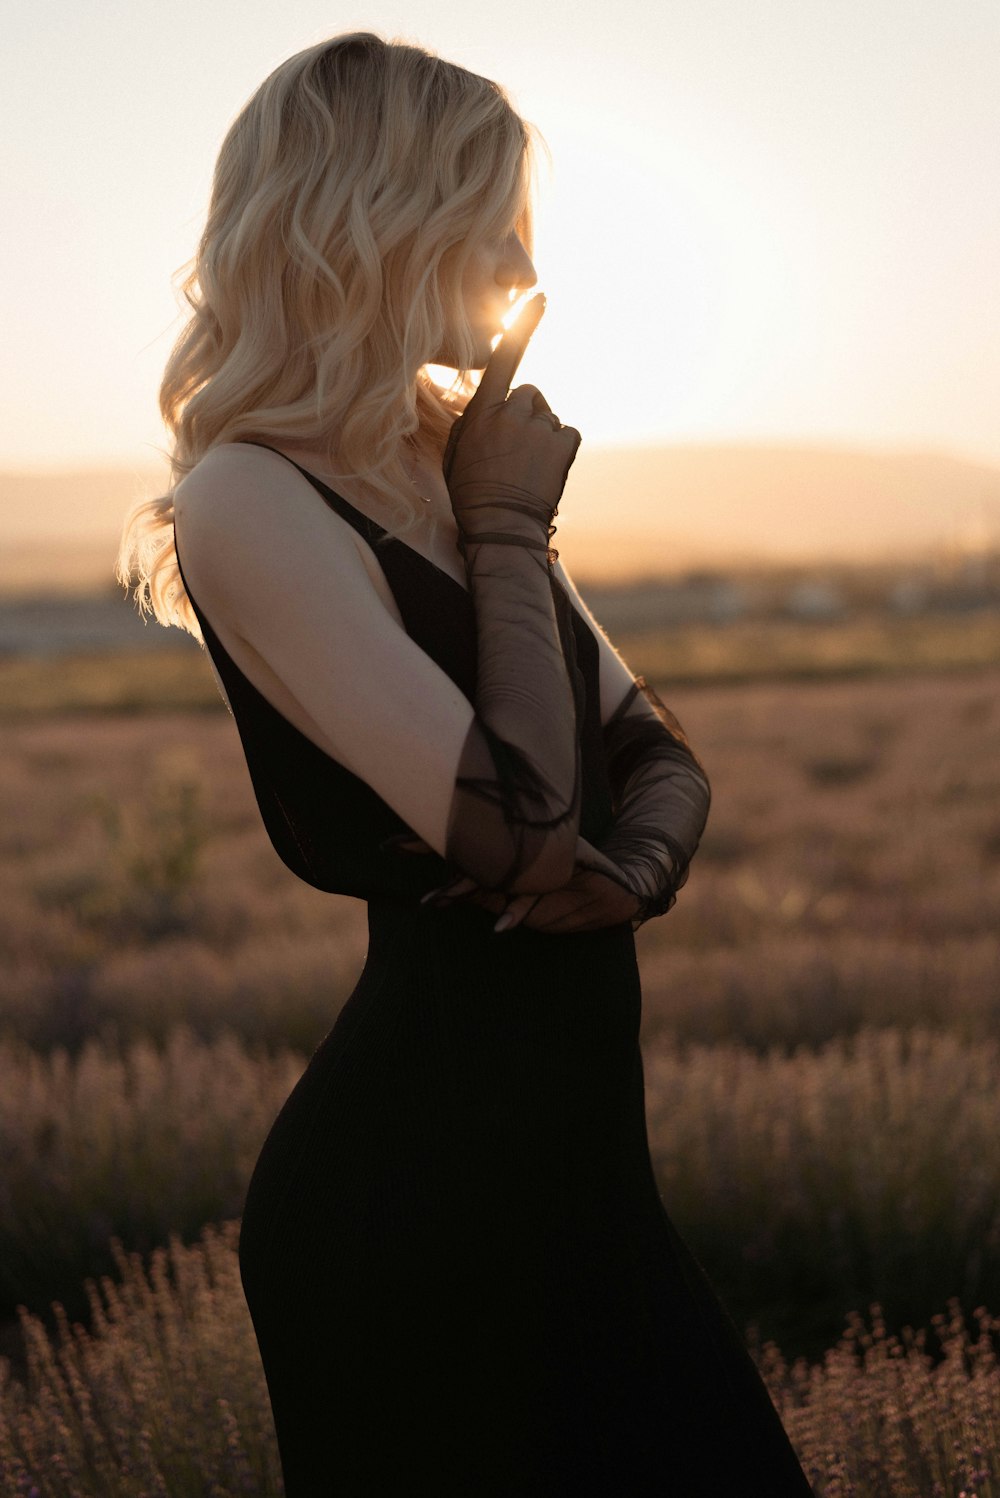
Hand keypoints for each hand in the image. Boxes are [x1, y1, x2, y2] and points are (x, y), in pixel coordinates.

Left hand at [391, 834, 640, 933]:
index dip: (425, 839)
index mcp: (506, 848)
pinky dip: (518, 911)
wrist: (619, 887)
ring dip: (464, 885)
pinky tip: (501, 930)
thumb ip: (484, 891)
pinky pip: (537, 891)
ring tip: (436, 901)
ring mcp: (541, 855)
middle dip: (431, 845)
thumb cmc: (563, 890)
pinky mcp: (568, 867)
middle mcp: (520, 847)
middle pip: (468, 842)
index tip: (388, 844)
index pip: (460, 838)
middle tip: (393, 848)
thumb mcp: (516, 896)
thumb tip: (444, 894)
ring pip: (495, 866)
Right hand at [442, 294, 581, 538]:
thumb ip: (477, 419)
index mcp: (484, 411)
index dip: (525, 326)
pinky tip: (545, 471)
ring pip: (548, 418)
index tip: (541, 297)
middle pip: (530, 395)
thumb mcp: (459, 450)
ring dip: (542, 436)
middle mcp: (513, 413)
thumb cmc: (473, 493)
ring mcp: (541, 428)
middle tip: (516, 450)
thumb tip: (493, 404)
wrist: (501, 526)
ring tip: (528, 468)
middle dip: (527, 415)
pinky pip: (567, 434)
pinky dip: (560, 449)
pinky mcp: (565, 443)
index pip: (506, 358)